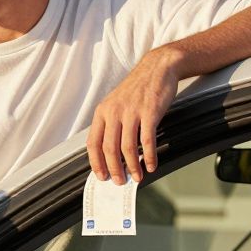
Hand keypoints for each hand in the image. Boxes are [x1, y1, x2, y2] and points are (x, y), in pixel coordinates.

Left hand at [88, 47, 181, 183]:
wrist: (158, 68)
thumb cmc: (137, 89)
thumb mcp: (116, 103)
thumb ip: (111, 123)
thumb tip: (110, 152)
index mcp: (102, 111)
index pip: (93, 142)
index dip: (96, 162)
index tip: (101, 176)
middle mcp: (114, 112)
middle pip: (109, 148)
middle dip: (114, 169)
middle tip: (119, 182)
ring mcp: (132, 112)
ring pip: (127, 147)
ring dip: (132, 166)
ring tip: (137, 177)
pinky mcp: (150, 113)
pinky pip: (147, 141)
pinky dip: (149, 156)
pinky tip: (152, 165)